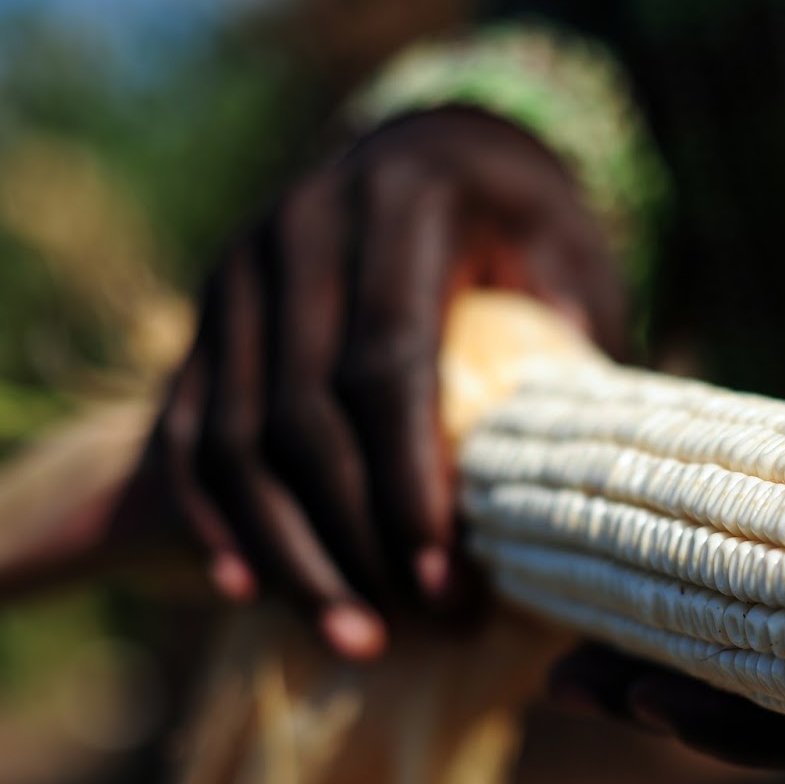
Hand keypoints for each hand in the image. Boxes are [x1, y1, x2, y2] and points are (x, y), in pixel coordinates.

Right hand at [156, 106, 624, 657]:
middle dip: (352, 540)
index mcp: (404, 207)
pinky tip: (249, 587)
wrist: (433, 147)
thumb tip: (593, 483)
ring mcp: (242, 269)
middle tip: (407, 631)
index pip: (388, 366)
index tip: (445, 584)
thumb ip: (578, 350)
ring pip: (235, 436)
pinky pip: (191, 427)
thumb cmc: (527, 226)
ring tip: (349, 636)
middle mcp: (303, 229)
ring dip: (286, 551)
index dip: (410, 486)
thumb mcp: (574, 261)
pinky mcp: (209, 311)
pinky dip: (217, 515)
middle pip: (302, 415)